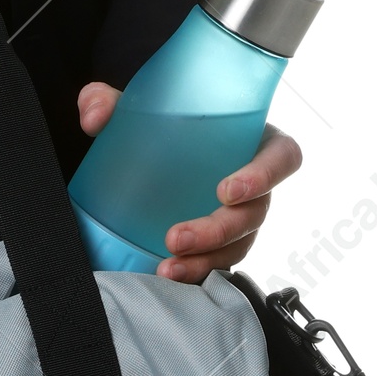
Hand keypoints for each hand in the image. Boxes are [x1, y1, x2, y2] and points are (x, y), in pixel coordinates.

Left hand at [75, 84, 302, 283]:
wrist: (153, 148)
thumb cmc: (165, 120)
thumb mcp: (139, 104)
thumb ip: (108, 100)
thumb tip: (93, 116)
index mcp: (255, 140)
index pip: (283, 158)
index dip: (265, 176)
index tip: (226, 190)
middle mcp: (257, 182)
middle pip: (255, 212)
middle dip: (217, 231)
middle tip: (176, 237)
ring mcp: (243, 216)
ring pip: (240, 244)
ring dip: (206, 259)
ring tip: (168, 267)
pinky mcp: (224, 241)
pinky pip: (222, 261)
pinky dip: (198, 271)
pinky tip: (170, 275)